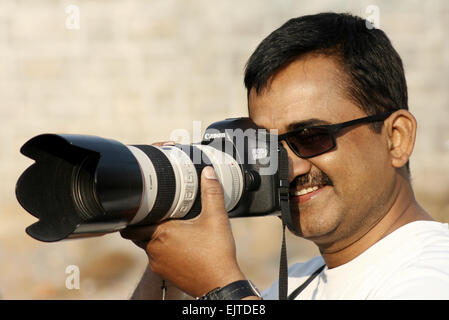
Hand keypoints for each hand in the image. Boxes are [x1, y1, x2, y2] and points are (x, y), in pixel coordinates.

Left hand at [121, 166, 245, 297]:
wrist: (220, 284)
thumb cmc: (216, 254)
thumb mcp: (217, 218)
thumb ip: (212, 193)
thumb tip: (208, 173)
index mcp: (162, 233)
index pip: (132, 224)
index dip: (135, 214)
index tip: (143, 206)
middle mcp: (155, 250)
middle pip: (138, 234)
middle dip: (145, 224)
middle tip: (159, 213)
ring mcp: (158, 264)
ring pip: (147, 246)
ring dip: (154, 237)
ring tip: (172, 227)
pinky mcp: (165, 274)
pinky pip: (157, 258)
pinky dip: (163, 250)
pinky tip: (180, 244)